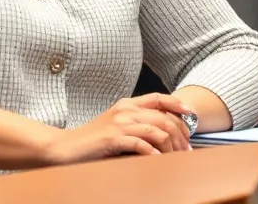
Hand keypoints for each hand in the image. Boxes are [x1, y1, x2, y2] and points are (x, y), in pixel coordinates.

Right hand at [41, 93, 194, 164]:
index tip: (192, 115)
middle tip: (187, 149)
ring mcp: (119, 123)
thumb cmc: (92, 140)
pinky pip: (141, 143)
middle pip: (163, 117)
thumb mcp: (116, 125)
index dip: (177, 104)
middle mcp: (125, 110)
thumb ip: (136, 123)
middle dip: (180, 133)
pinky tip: (159, 159)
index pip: (158, 98)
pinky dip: (154, 152)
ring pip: (157, 130)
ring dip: (171, 145)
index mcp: (126, 104)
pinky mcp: (113, 138)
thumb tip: (163, 132)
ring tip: (177, 157)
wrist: (66, 147)